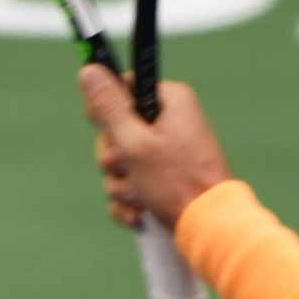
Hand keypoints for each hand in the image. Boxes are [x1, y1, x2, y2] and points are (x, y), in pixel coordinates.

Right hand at [79, 66, 232, 229]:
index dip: (107, 110)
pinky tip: (140, 213)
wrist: (209, 228)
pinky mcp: (163, 179)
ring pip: (121, 162)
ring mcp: (167, 153)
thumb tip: (89, 70)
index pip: (122, 88)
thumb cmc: (177, 183)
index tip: (110, 128)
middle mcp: (170, 123)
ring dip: (123, 184)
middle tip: (131, 168)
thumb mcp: (134, 141)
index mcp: (170, 102)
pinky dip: (131, 201)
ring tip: (143, 195)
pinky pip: (131, 185)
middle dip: (116, 158)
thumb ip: (108, 107)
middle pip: (116, 130)